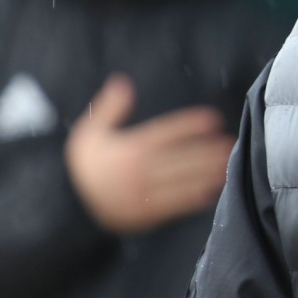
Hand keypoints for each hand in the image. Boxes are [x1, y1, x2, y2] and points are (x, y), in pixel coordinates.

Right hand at [65, 74, 234, 233]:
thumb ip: (109, 108)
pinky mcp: (146, 215)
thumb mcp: (89, 134)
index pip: (166, 133)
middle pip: (180, 158)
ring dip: (207, 173)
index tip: (213, 118)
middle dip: (207, 150)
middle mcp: (139, 172)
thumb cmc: (84, 168)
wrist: (67, 208)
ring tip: (228, 163)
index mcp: (129, 149)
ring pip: (182, 182)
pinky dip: (194, 199)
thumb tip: (122, 82)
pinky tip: (212, 191)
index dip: (191, 124)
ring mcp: (144, 194)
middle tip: (230, 142)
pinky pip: (174, 206)